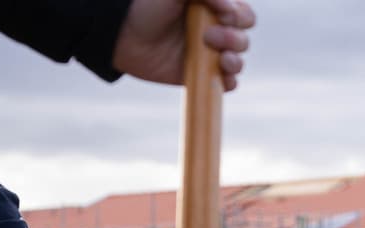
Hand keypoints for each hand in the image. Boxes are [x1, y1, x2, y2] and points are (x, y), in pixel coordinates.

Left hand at [113, 0, 256, 89]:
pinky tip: (222, 76)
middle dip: (234, 38)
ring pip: (238, 60)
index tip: (222, 16)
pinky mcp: (198, 75)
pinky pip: (225, 82)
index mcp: (212, 8)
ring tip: (221, 58)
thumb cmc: (145, 6)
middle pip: (243, 37)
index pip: (243, 14)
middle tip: (208, 36)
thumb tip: (231, 9)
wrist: (120, 34)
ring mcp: (207, 54)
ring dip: (236, 60)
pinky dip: (229, 81)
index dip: (239, 17)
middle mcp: (213, 30)